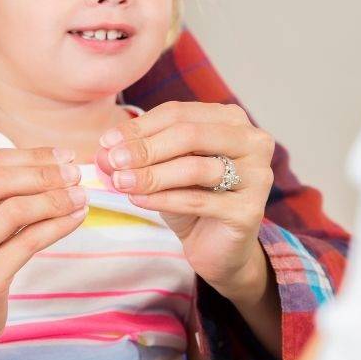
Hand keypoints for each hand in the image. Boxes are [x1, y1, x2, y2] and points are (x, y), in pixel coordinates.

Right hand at [0, 148, 87, 357]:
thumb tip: (52, 161)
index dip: (30, 155)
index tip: (63, 156)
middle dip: (44, 173)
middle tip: (76, 173)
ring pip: (15, 210)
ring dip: (56, 198)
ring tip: (80, 196)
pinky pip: (29, 242)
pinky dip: (58, 225)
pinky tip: (76, 218)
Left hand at [95, 101, 274, 306]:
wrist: (217, 246)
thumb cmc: (192, 196)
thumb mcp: (163, 168)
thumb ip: (136, 155)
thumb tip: (103, 150)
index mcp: (232, 120)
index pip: (179, 113)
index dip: (140, 127)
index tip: (107, 142)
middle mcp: (252, 141)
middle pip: (190, 135)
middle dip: (145, 148)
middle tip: (112, 161)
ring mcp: (257, 175)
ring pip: (195, 168)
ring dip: (152, 175)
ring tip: (120, 183)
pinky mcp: (250, 210)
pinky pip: (199, 200)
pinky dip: (163, 199)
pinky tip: (137, 200)